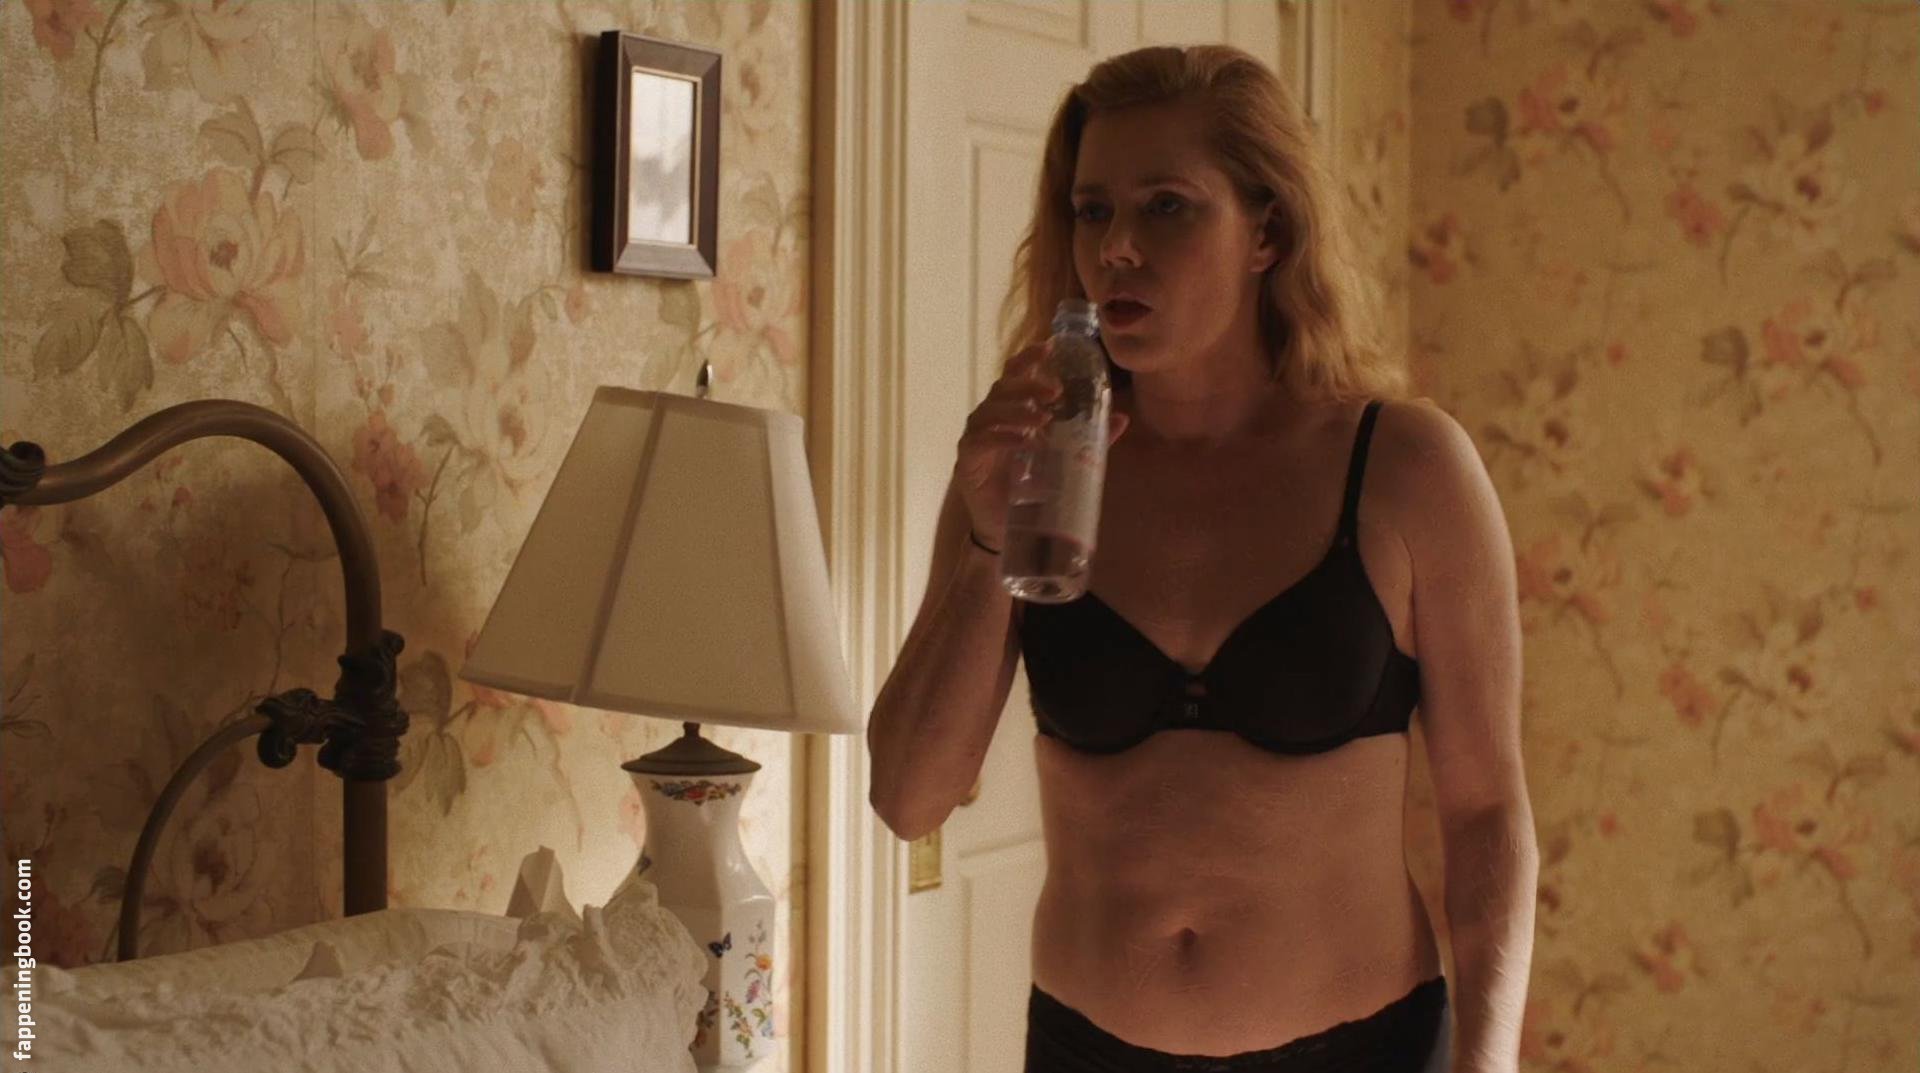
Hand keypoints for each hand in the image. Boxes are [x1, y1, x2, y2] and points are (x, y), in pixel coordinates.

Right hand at [953, 340, 1129, 549]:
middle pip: (1003, 388)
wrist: (1008, 529)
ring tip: (1042, 418)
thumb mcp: (1066, 459)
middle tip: (1054, 392)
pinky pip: (981, 440)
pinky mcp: (968, 460)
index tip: (1050, 347)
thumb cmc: (1032, 488)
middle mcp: (991, 418)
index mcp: (1013, 411)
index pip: (1016, 375)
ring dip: (1016, 410)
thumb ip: (1090, 438)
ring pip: (990, 411)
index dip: (1029, 358)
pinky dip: (1003, 438)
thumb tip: (1123, 418)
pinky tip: (1024, 442)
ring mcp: (976, 438)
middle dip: (1028, 385)